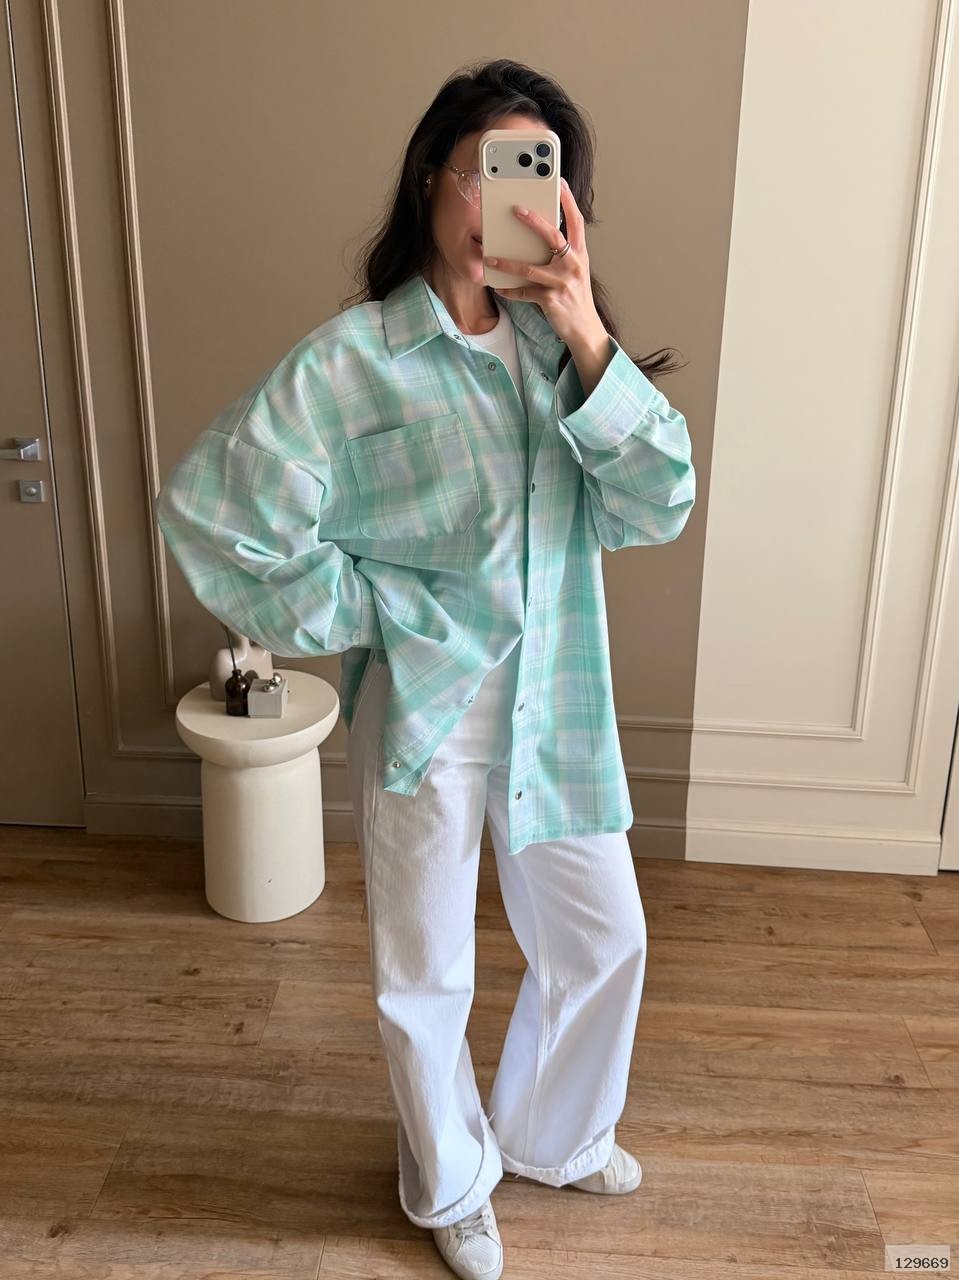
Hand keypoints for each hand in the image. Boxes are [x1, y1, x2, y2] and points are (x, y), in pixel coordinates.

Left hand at [483, 176, 603, 346]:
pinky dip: (510, 291)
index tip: (560, 183)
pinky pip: (525, 292)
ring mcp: (562, 283)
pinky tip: (499, 287)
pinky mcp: (551, 300)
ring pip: (530, 268)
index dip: (569, 201)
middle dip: (534, 221)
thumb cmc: (576, 298)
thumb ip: (563, 255)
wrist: (585, 328)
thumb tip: (541, 238)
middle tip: (516, 209)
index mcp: (580, 255)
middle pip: (552, 237)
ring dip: (507, 263)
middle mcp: (573, 265)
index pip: (576, 222)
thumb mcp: (575, 272)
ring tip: (490, 258)